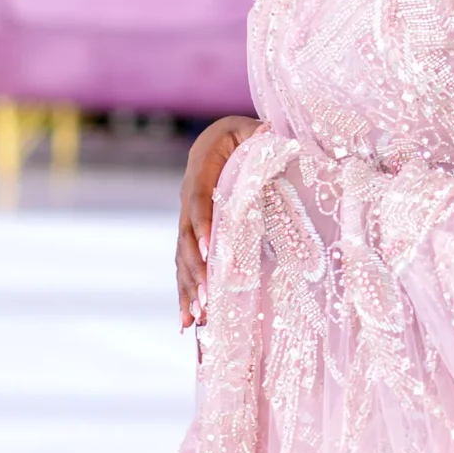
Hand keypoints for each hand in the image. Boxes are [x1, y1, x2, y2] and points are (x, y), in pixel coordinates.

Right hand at [177, 116, 260, 329]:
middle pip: (186, 238)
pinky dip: (186, 294)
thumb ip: (258, 132)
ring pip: (182, 258)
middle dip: (195, 269)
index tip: (209, 250)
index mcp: (200, 170)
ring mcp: (187, 220)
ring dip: (188, 288)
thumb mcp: (248, 128)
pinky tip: (189, 324)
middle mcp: (187, 198)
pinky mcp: (192, 238)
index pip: (199, 201)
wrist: (219, 141)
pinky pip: (185, 267)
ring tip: (197, 318)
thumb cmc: (240, 135)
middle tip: (206, 297)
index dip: (202, 225)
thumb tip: (270, 131)